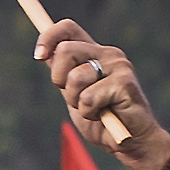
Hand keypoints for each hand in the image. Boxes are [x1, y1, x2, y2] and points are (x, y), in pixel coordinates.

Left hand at [38, 18, 169, 169]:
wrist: (130, 141)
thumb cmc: (101, 117)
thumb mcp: (74, 93)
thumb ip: (63, 73)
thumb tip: (44, 55)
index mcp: (95, 52)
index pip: (68, 28)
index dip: (48, 38)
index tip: (38, 57)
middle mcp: (109, 53)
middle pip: (65, 50)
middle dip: (59, 79)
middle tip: (75, 97)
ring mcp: (119, 66)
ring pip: (75, 77)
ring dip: (76, 101)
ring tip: (93, 108)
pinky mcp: (125, 83)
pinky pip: (87, 98)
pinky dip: (89, 113)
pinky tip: (104, 115)